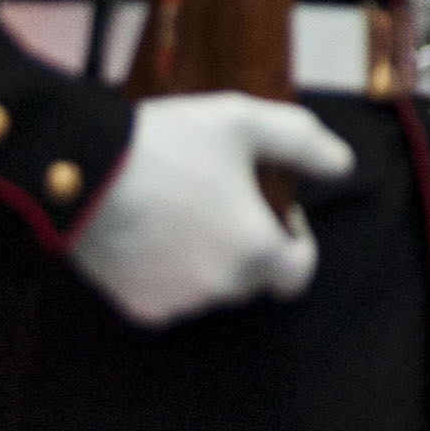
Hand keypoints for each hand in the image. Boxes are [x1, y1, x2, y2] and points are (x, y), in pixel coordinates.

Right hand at [68, 93, 351, 326]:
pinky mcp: (139, 308)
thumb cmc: (170, 144)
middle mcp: (222, 289)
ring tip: (180, 209)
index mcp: (255, 251)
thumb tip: (344, 165)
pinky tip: (149, 231)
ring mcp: (178, 304)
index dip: (294, 242)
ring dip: (207, 258)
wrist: (85, 171)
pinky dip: (167, 271)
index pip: (298, 273)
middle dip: (247, 243)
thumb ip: (303, 143)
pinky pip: (168, 294)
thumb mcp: (244, 122)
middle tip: (220, 197)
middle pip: (252, 276)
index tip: (275, 209)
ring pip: (209, 286)